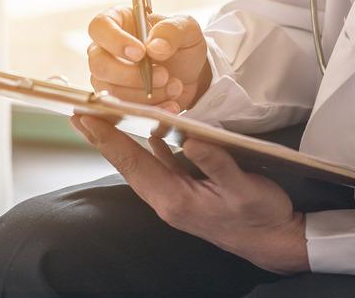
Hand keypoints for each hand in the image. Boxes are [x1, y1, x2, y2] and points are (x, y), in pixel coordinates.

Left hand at [71, 115, 308, 273]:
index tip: (85, 118)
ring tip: (102, 120)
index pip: (134, 164)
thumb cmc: (260, 216)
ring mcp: (175, 196)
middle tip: (80, 113)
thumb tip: (190, 138)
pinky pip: (160, 166)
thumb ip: (216, 163)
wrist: (273, 241)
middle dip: (103, 138)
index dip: (108, 140)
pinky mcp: (186, 192)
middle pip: (128, 164)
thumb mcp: (244, 188)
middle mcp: (167, 199)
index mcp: (175, 199)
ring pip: (141, 165)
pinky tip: (146, 133)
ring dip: (121, 143)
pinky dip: (149, 148)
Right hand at [88, 7, 212, 112]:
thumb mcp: (186, 29)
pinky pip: (123, 111)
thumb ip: (172, 31)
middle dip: (131, 76)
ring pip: (111, 92)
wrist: (189, 73)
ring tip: (174, 88)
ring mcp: (107, 78)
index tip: (140, 53)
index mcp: (117, 23)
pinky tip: (170, 104)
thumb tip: (154, 47)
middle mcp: (105, 51)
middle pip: (99, 65)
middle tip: (163, 75)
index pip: (100, 28)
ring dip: (146, 95)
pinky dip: (151, 110)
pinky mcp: (116, 101)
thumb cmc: (179, 44)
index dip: (115, 42)